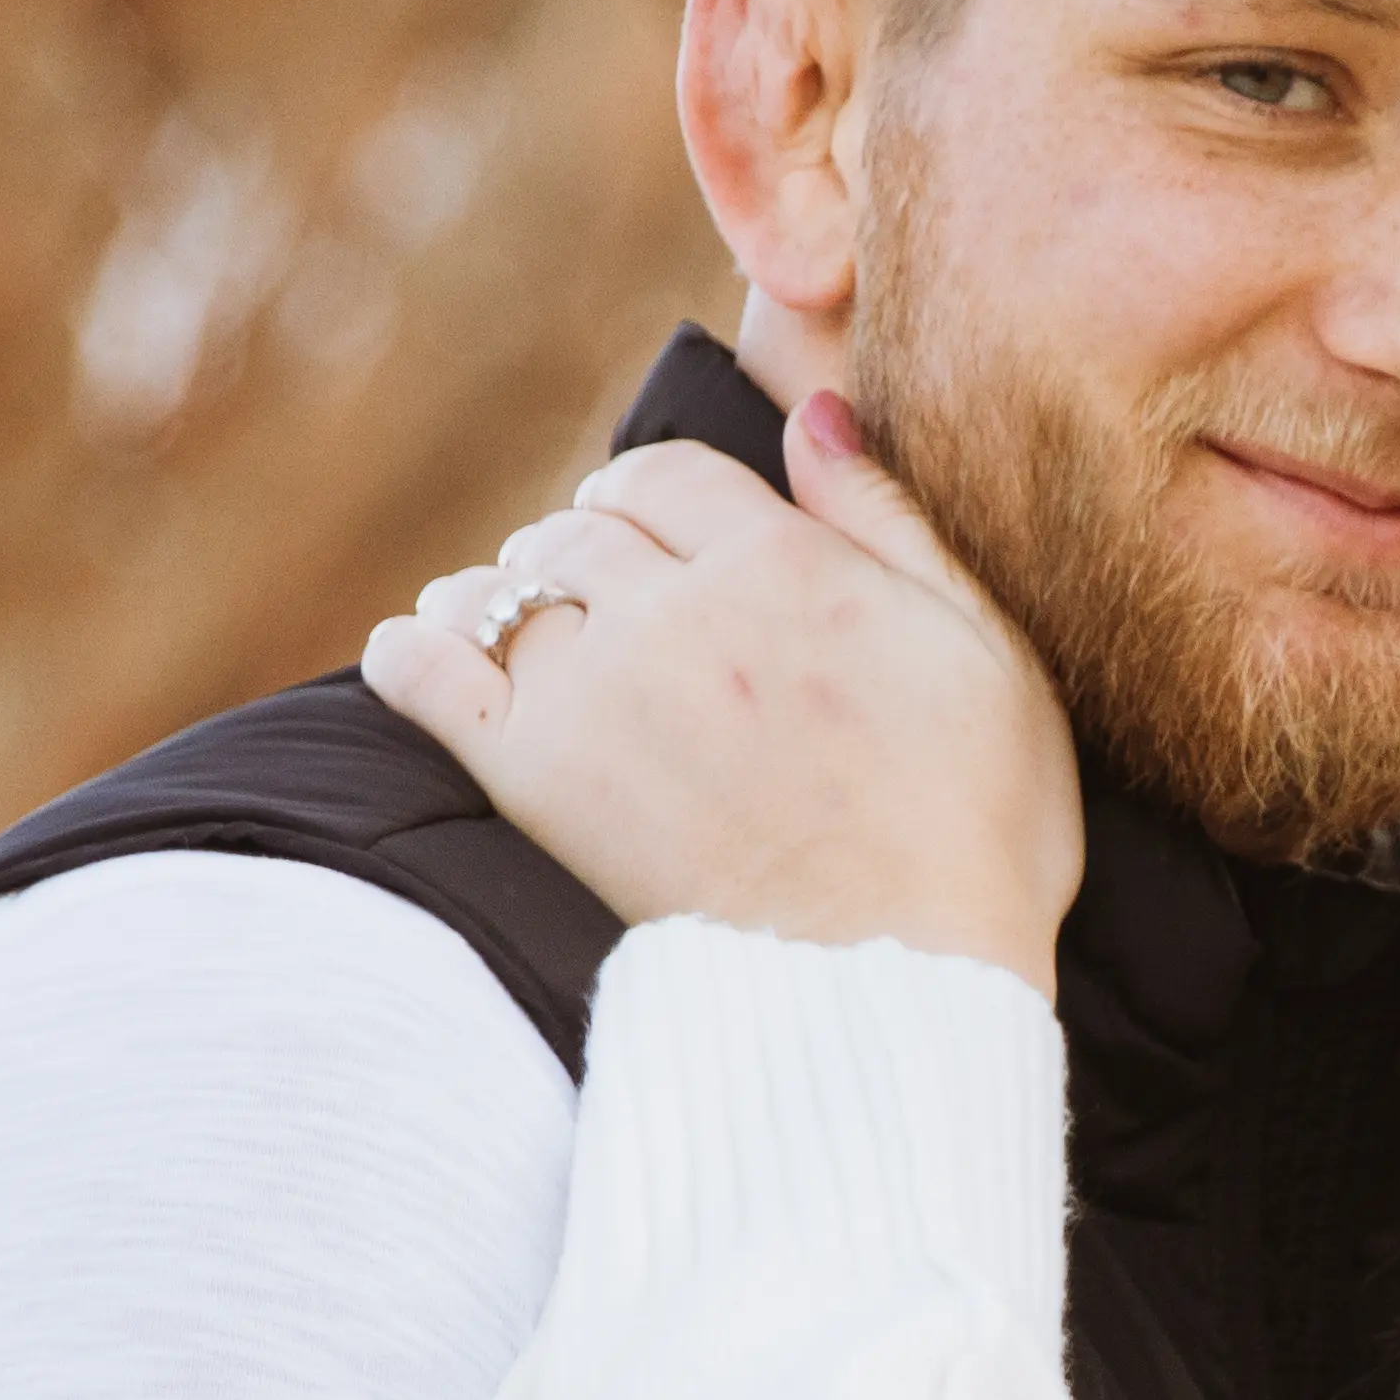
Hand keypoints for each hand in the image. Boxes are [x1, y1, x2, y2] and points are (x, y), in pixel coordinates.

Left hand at [355, 397, 1082, 991]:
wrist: (902, 988)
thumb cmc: (975, 831)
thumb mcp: (987, 649)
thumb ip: (887, 518)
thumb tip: (813, 411)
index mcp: (787, 563)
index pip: (664, 471)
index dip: (654, 497)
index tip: (656, 535)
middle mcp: (680, 608)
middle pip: (580, 526)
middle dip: (584, 547)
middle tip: (594, 593)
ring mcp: (598, 691)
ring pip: (504, 589)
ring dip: (506, 597)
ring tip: (515, 626)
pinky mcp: (537, 780)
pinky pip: (429, 676)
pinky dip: (411, 652)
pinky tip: (416, 652)